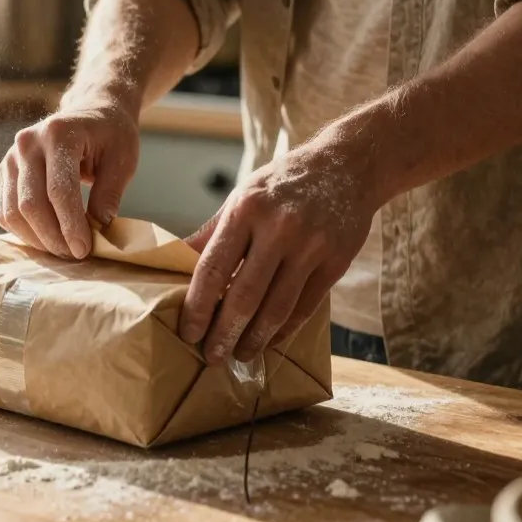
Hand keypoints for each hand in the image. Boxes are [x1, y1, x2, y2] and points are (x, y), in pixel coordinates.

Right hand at [0, 101, 139, 258]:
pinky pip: (5, 211)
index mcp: (59, 134)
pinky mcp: (6, 171)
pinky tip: (47, 239)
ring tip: (63, 250)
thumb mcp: (123, 160)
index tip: (84, 250)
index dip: (70, 225)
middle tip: (75, 255)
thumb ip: (110, 193)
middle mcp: (28, 143)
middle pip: (31, 204)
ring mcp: (12, 156)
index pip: (59, 190)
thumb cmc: (111, 135)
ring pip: (13, 211)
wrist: (92, 111)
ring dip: (37, 239)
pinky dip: (24, 231)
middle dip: (53, 237)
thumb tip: (99, 228)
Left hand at [180, 134, 379, 364]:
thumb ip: (212, 233)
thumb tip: (174, 263)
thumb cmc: (282, 183)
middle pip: (244, 295)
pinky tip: (271, 340)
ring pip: (277, 308)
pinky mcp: (335, 262)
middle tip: (212, 356)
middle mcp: (278, 228)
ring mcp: (310, 246)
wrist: (346, 165)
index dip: (198, 306)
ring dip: (255, 339)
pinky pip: (305, 307)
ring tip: (240, 355)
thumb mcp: (242, 196)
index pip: (213, 268)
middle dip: (224, 332)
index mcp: (245, 210)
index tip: (188, 332)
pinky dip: (285, 329)